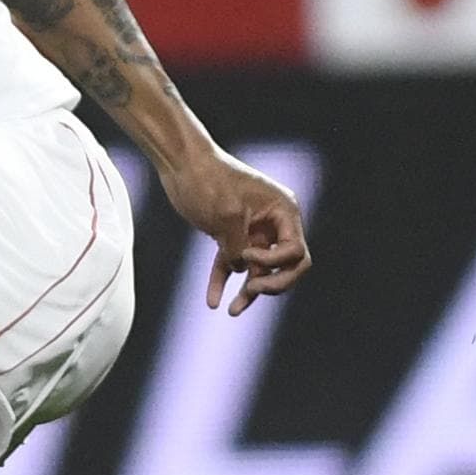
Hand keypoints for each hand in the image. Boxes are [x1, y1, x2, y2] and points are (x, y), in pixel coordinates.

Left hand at [164, 146, 310, 316]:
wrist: (180, 163)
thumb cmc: (207, 180)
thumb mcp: (226, 215)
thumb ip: (238, 245)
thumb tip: (240, 268)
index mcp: (284, 210)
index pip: (295, 251)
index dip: (274, 262)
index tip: (245, 254)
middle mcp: (274, 222)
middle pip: (287, 265)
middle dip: (272, 283)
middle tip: (251, 291)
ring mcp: (252, 230)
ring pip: (258, 270)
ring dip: (248, 291)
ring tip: (231, 311)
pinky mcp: (230, 235)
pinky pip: (232, 263)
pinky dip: (222, 280)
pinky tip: (212, 301)